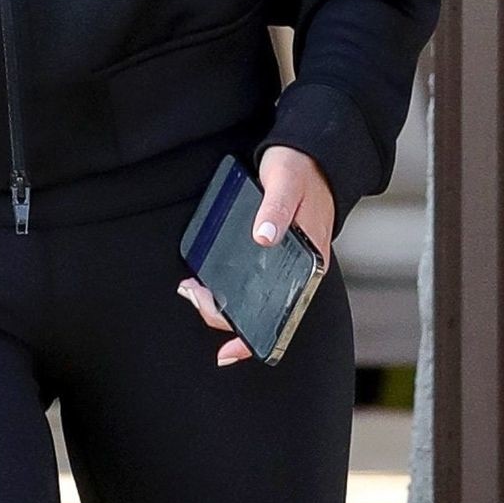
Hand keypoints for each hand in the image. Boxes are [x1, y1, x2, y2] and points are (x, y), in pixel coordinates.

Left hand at [176, 144, 333, 366]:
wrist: (310, 150)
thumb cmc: (301, 168)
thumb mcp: (286, 183)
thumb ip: (277, 209)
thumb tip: (264, 238)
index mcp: (310, 264)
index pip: (284, 315)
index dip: (255, 339)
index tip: (226, 352)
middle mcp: (299, 270)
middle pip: (261, 309)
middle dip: (223, 313)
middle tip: (193, 293)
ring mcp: (284, 262)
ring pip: (252, 296)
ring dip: (221, 300)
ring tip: (192, 288)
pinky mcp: (272, 250)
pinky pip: (250, 279)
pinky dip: (227, 285)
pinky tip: (206, 281)